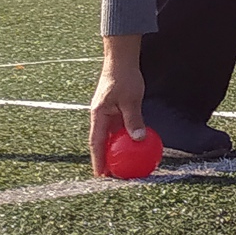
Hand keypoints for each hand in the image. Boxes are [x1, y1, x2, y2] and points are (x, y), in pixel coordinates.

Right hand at [90, 34, 146, 175]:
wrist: (121, 59)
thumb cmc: (124, 77)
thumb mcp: (131, 100)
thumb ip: (133, 120)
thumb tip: (138, 139)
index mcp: (98, 115)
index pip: (96, 142)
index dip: (98, 159)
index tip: (100, 174)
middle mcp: (100, 116)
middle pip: (102, 142)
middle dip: (105, 158)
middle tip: (113, 174)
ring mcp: (108, 113)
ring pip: (111, 135)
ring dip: (116, 148)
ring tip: (123, 163)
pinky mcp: (116, 109)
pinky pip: (120, 127)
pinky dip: (125, 136)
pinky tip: (133, 144)